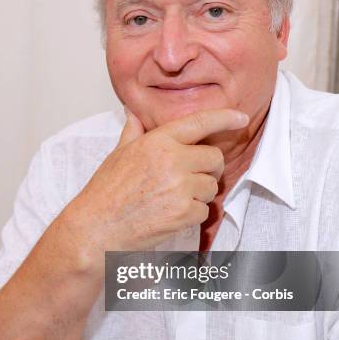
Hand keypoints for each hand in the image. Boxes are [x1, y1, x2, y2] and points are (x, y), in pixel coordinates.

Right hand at [65, 108, 247, 257]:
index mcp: (157, 141)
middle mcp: (172, 160)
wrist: (97, 227)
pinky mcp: (184, 212)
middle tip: (192, 177)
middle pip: (214, 158)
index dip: (224, 118)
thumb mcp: (118, 154)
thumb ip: (133, 132)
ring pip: (211, 186)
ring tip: (172, 198)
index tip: (241, 118)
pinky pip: (204, 209)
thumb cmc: (106, 192)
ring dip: (199, 194)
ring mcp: (180, 186)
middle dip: (209, 168)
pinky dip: (192, 214)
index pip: (199, 123)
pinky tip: (170, 214)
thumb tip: (133, 113)